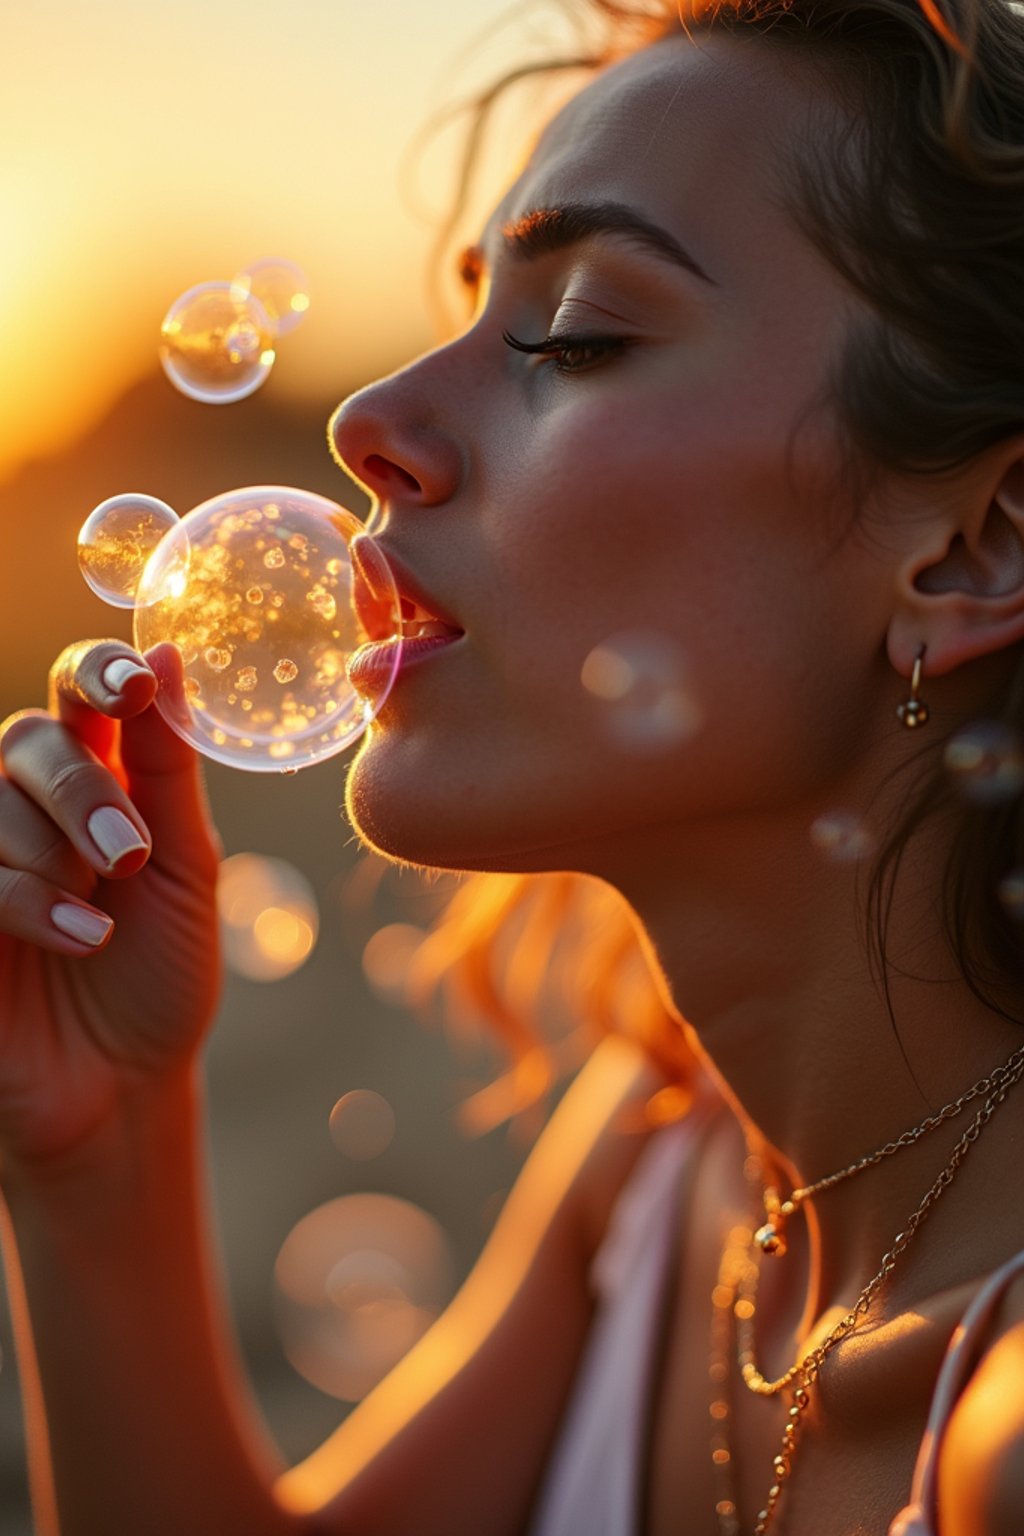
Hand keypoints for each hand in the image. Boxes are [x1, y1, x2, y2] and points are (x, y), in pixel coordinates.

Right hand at [0, 640, 223, 1166]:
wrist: (123, 1086)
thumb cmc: (162, 973)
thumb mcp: (187, 869)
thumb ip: (169, 769)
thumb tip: (174, 652)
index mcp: (99, 777)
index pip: (81, 688)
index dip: (99, 669)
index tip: (132, 687)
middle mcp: (28, 804)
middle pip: (25, 737)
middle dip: (82, 792)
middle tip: (129, 857)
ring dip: (50, 860)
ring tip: (99, 927)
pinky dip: (17, 900)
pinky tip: (74, 937)